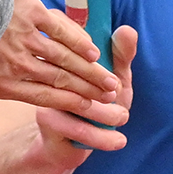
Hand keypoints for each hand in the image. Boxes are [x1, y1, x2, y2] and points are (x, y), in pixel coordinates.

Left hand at [0, 0, 129, 151]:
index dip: (65, 109)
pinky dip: (80, 44)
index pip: (40, 100)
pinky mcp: (35, 16)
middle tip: (112, 103)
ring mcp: (28, 42)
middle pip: (59, 85)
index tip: (85, 113)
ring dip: (90, 74)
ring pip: (66, 63)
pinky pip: (63, 34)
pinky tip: (97, 53)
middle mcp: (17, 68)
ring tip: (111, 85)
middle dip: (86, 95)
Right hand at [29, 26, 135, 159]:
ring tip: (122, 118)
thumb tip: (126, 30)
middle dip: (107, 92)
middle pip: (81, 76)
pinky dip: (103, 137)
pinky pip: (78, 129)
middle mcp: (51, 70)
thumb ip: (120, 56)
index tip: (118, 84)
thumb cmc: (94, 104)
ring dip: (108, 115)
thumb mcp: (113, 79)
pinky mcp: (47, 121)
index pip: (83, 49)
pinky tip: (119, 141)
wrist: (67, 143)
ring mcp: (46, 95)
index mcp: (67, 53)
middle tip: (122, 103)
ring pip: (80, 104)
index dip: (104, 68)